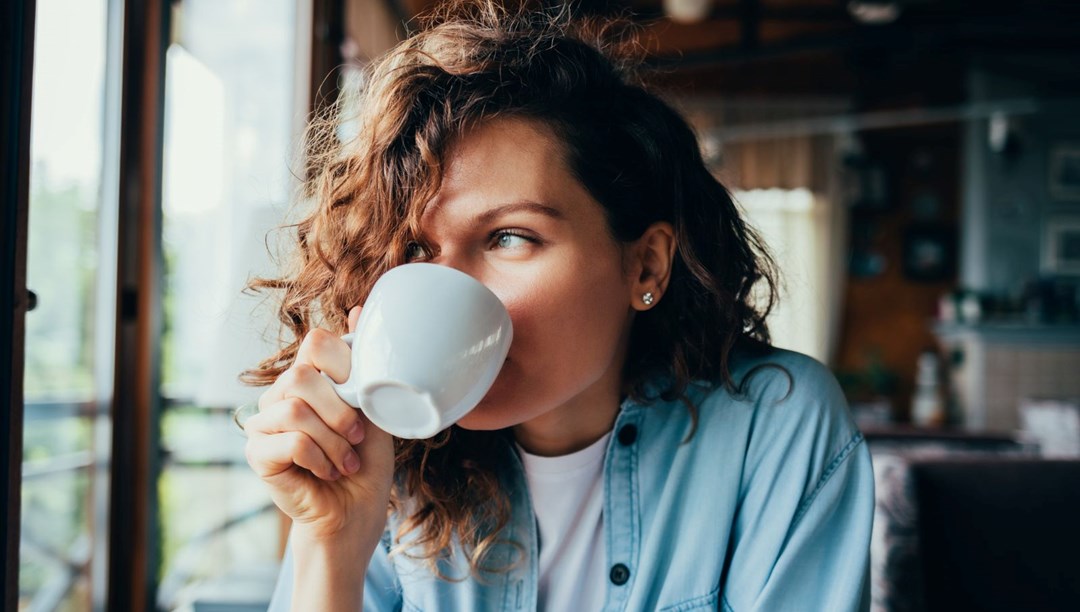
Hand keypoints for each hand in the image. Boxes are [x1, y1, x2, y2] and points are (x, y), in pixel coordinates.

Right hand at [243, 306, 394, 545]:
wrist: (355, 512)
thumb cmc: (366, 461)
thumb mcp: (374, 407)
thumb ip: (364, 365)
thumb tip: (359, 309)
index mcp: (309, 378)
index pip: (316, 343)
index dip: (345, 367)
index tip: (362, 399)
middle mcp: (281, 394)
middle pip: (302, 375)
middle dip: (340, 410)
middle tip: (357, 438)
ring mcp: (263, 422)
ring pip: (295, 409)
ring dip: (332, 441)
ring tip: (345, 461)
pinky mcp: (256, 452)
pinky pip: (288, 440)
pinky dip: (319, 458)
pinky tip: (327, 472)